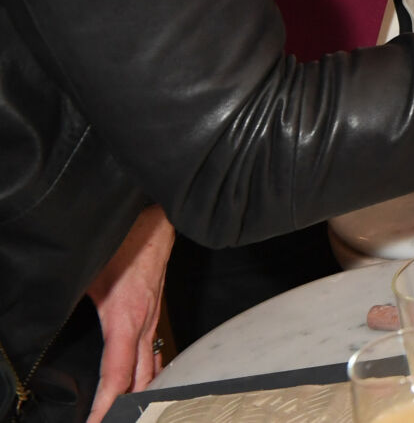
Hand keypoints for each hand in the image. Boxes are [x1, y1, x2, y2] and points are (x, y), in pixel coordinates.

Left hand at [86, 206, 173, 422]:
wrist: (159, 220)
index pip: (117, 376)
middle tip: (107, 421)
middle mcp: (144, 325)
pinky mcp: (155, 313)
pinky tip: (137, 381)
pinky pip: (153, 353)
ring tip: (122, 410)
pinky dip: (145, 374)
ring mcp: (153, 319)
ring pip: (150, 368)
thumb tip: (44, 320)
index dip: (106, 405)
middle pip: (139, 380)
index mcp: (125, 321)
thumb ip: (67, 303)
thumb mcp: (86, 275)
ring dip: (138, 392)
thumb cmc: (124, 242)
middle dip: (125, 406)